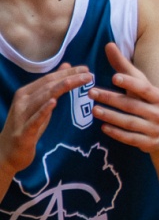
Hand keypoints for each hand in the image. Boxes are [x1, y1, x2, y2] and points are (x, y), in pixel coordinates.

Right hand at [0, 64, 90, 182]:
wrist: (6, 153)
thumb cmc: (27, 127)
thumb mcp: (40, 106)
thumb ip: (52, 88)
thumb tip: (66, 67)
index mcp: (26, 93)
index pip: (49, 79)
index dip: (67, 73)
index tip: (86, 69)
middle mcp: (22, 101)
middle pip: (48, 86)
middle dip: (69, 78)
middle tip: (89, 74)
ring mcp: (22, 116)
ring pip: (43, 98)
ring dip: (62, 88)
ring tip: (78, 81)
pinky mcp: (24, 132)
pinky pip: (35, 119)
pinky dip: (44, 110)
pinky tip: (54, 102)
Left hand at [90, 42, 158, 154]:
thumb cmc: (148, 102)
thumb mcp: (140, 84)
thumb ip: (123, 66)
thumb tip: (108, 45)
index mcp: (158, 96)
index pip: (144, 88)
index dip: (130, 83)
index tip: (114, 77)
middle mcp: (158, 112)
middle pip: (132, 105)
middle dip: (111, 99)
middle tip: (91, 92)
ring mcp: (154, 129)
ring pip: (131, 123)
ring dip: (112, 116)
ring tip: (94, 110)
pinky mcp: (149, 142)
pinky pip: (131, 139)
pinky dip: (117, 133)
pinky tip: (103, 128)